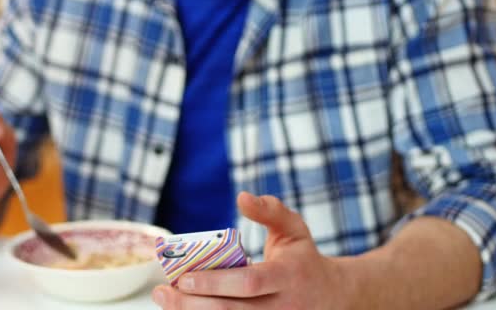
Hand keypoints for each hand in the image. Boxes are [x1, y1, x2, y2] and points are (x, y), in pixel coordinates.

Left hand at [152, 192, 360, 309]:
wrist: (332, 296)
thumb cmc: (304, 259)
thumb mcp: (294, 228)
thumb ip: (270, 211)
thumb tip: (242, 196)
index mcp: (288, 277)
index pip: (249, 283)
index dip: (215, 283)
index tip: (184, 277)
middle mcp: (282, 307)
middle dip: (193, 304)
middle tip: (163, 292)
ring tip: (166, 301)